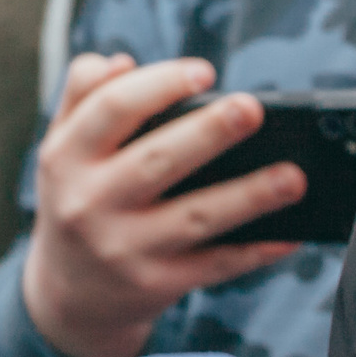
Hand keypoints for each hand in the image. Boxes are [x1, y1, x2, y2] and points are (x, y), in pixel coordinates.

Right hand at [20, 54, 301, 356]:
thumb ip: (83, 95)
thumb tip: (122, 62)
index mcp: (65, 155)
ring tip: (294, 176)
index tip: (205, 73)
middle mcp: (89, 202)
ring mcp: (123, 248)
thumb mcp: (61, 146)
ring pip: (195, 217)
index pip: (111, 109)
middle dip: (209, 133)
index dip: (159, 85)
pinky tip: (289, 234)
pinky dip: (254, 251)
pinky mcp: (156, 285)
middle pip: (156, 160)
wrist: (69, 295)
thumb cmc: (76, 198)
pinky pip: (214, 266)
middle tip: (253, 109)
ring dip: (249, 196)